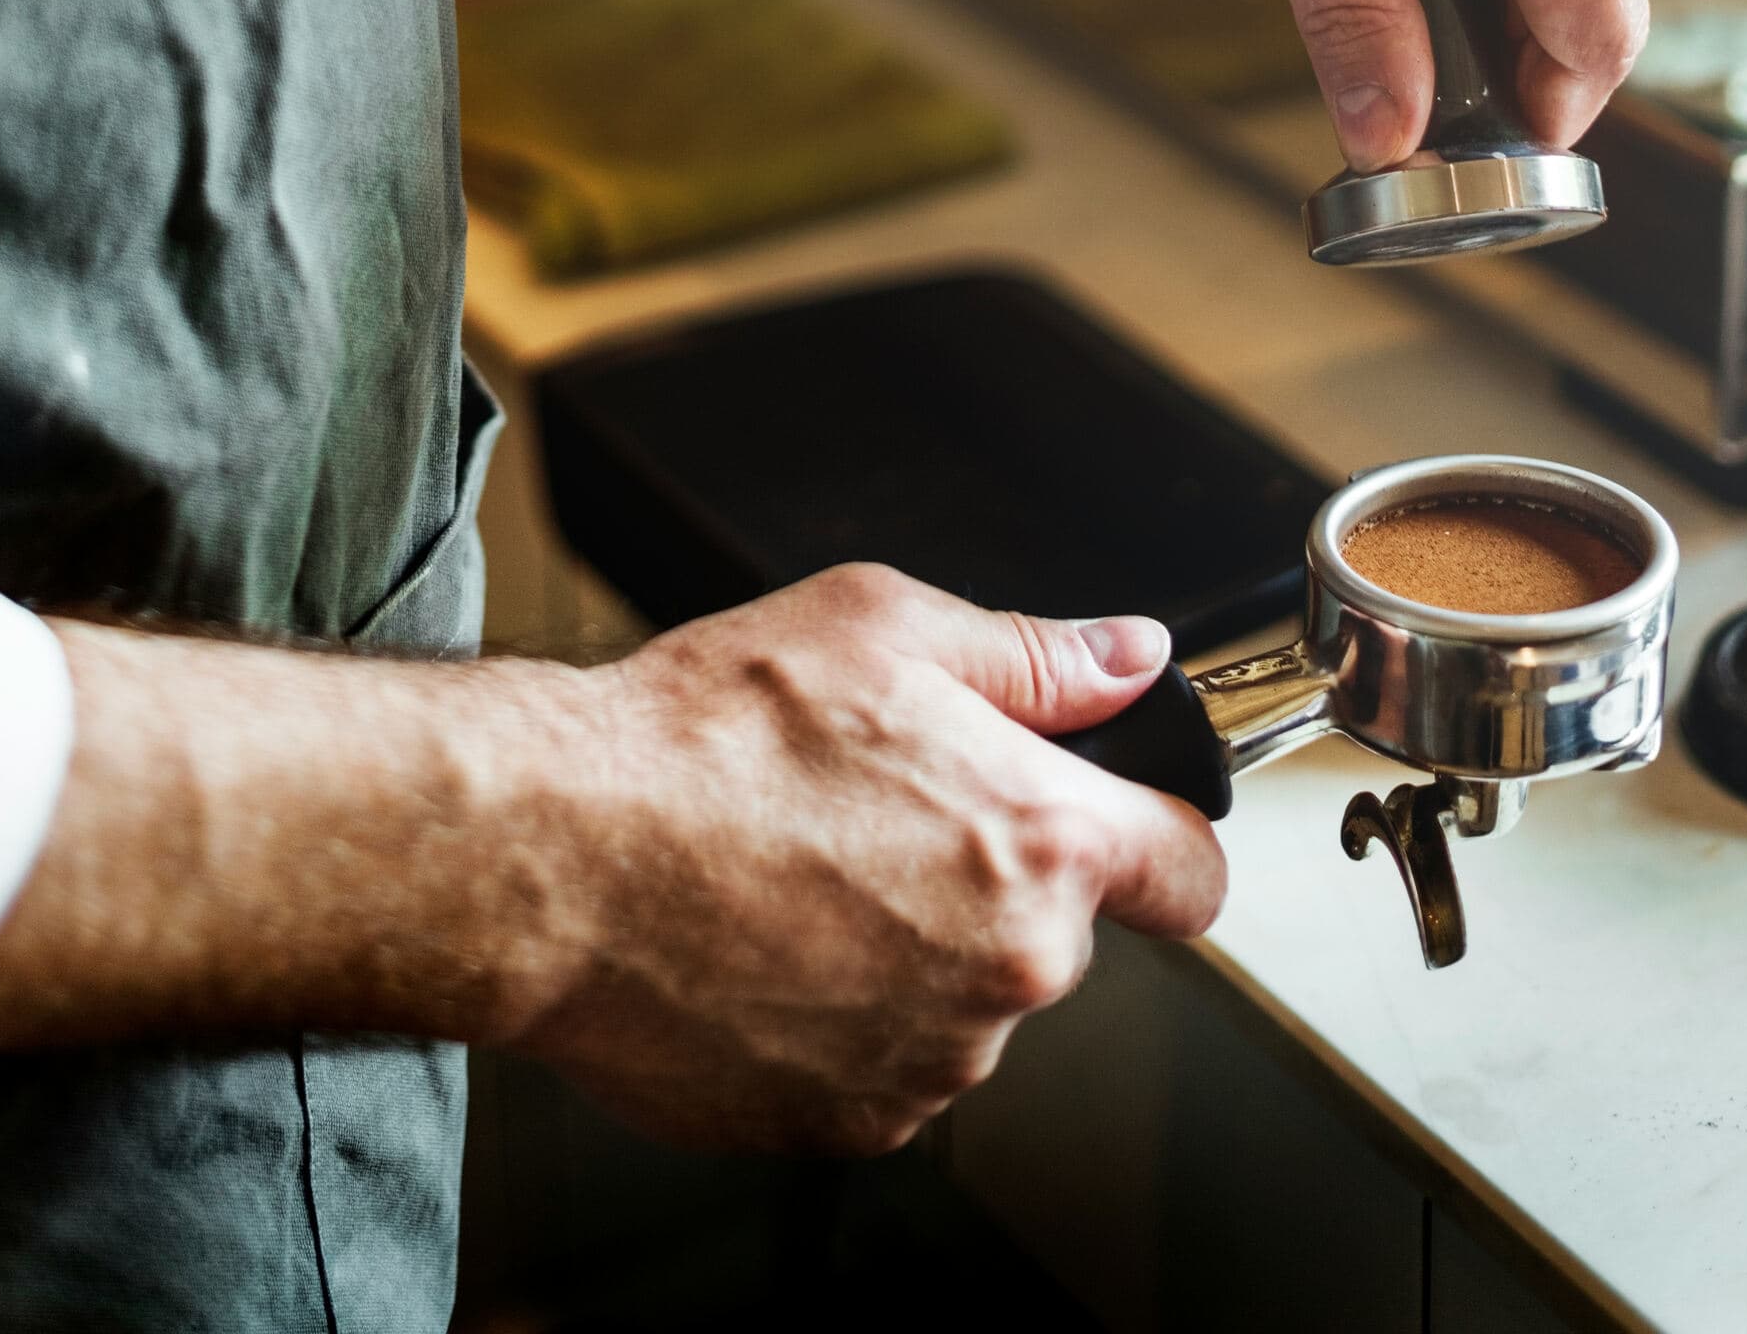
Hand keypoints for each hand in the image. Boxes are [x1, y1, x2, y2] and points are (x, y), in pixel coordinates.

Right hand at [515, 564, 1226, 1154]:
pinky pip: (880, 1061)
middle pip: (1052, 930)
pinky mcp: (846, 1122)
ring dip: (907, 947)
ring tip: (792, 870)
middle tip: (869, 810)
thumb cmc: (701, 734)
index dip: (1159, 832)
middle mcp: (1007, 969)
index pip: (1191, 872)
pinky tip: (759, 938)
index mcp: (1039, 839)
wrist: (555, 852)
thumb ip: (1034, 655)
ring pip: (958, 997)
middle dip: (987, 874)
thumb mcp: (880, 625)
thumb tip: (1127, 658)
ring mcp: (930, 1061)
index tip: (1118, 824)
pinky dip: (837, 1012)